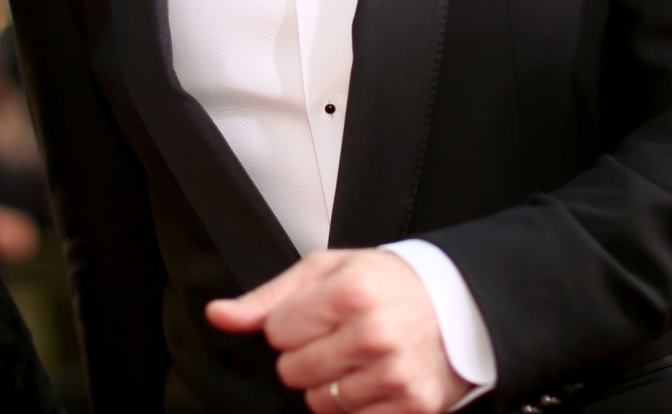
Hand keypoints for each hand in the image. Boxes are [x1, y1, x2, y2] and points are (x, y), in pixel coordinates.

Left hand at [206, 248, 469, 413]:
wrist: (454, 304)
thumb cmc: (382, 282)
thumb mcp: (323, 271)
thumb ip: (266, 297)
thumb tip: (217, 316)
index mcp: (348, 293)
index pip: (276, 331)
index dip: (289, 324)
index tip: (315, 314)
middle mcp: (372, 334)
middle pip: (292, 370)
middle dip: (305, 355)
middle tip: (336, 335)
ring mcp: (394, 375)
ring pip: (318, 401)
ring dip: (329, 382)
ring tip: (356, 354)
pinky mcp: (411, 407)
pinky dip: (354, 404)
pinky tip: (372, 377)